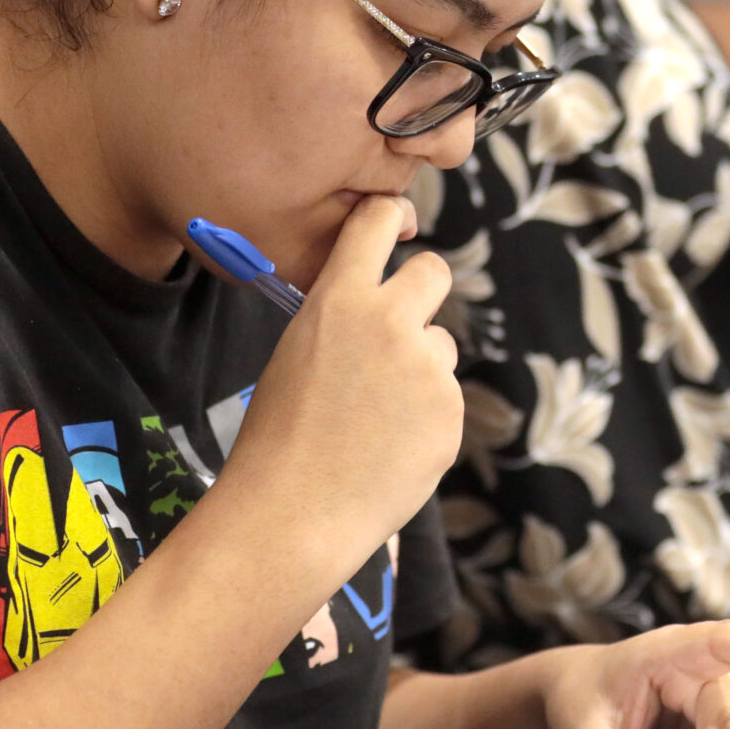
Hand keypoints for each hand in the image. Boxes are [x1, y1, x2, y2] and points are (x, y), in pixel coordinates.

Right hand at [217, 194, 459, 565]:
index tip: (396, 224)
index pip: (376, 221)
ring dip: (420, 369)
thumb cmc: (278, 434)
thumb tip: (385, 304)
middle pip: (435, 271)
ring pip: (440, 347)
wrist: (293, 511)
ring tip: (374, 416)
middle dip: (423, 290)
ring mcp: (428, 368)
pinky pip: (444, 399)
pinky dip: (425, 419)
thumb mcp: (297, 350)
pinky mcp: (451, 412)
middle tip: (402, 323)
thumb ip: (345, 317)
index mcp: (340, 298)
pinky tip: (388, 448)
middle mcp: (391, 321)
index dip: (389, 217)